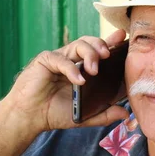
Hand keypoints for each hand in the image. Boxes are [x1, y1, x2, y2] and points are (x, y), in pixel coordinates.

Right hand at [5, 29, 129, 131]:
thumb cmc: (53, 113)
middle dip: (102, 44)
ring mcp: (59, 58)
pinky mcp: (45, 61)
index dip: (111, 43)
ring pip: (78, 45)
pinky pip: (61, 59)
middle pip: (90, 42)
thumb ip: (104, 114)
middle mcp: (72, 60)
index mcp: (82, 68)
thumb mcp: (84, 116)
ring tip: (95, 69)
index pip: (99, 52)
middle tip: (108, 55)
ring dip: (89, 54)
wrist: (29, 118)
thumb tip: (125, 112)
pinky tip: (79, 81)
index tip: (123, 37)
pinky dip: (72, 69)